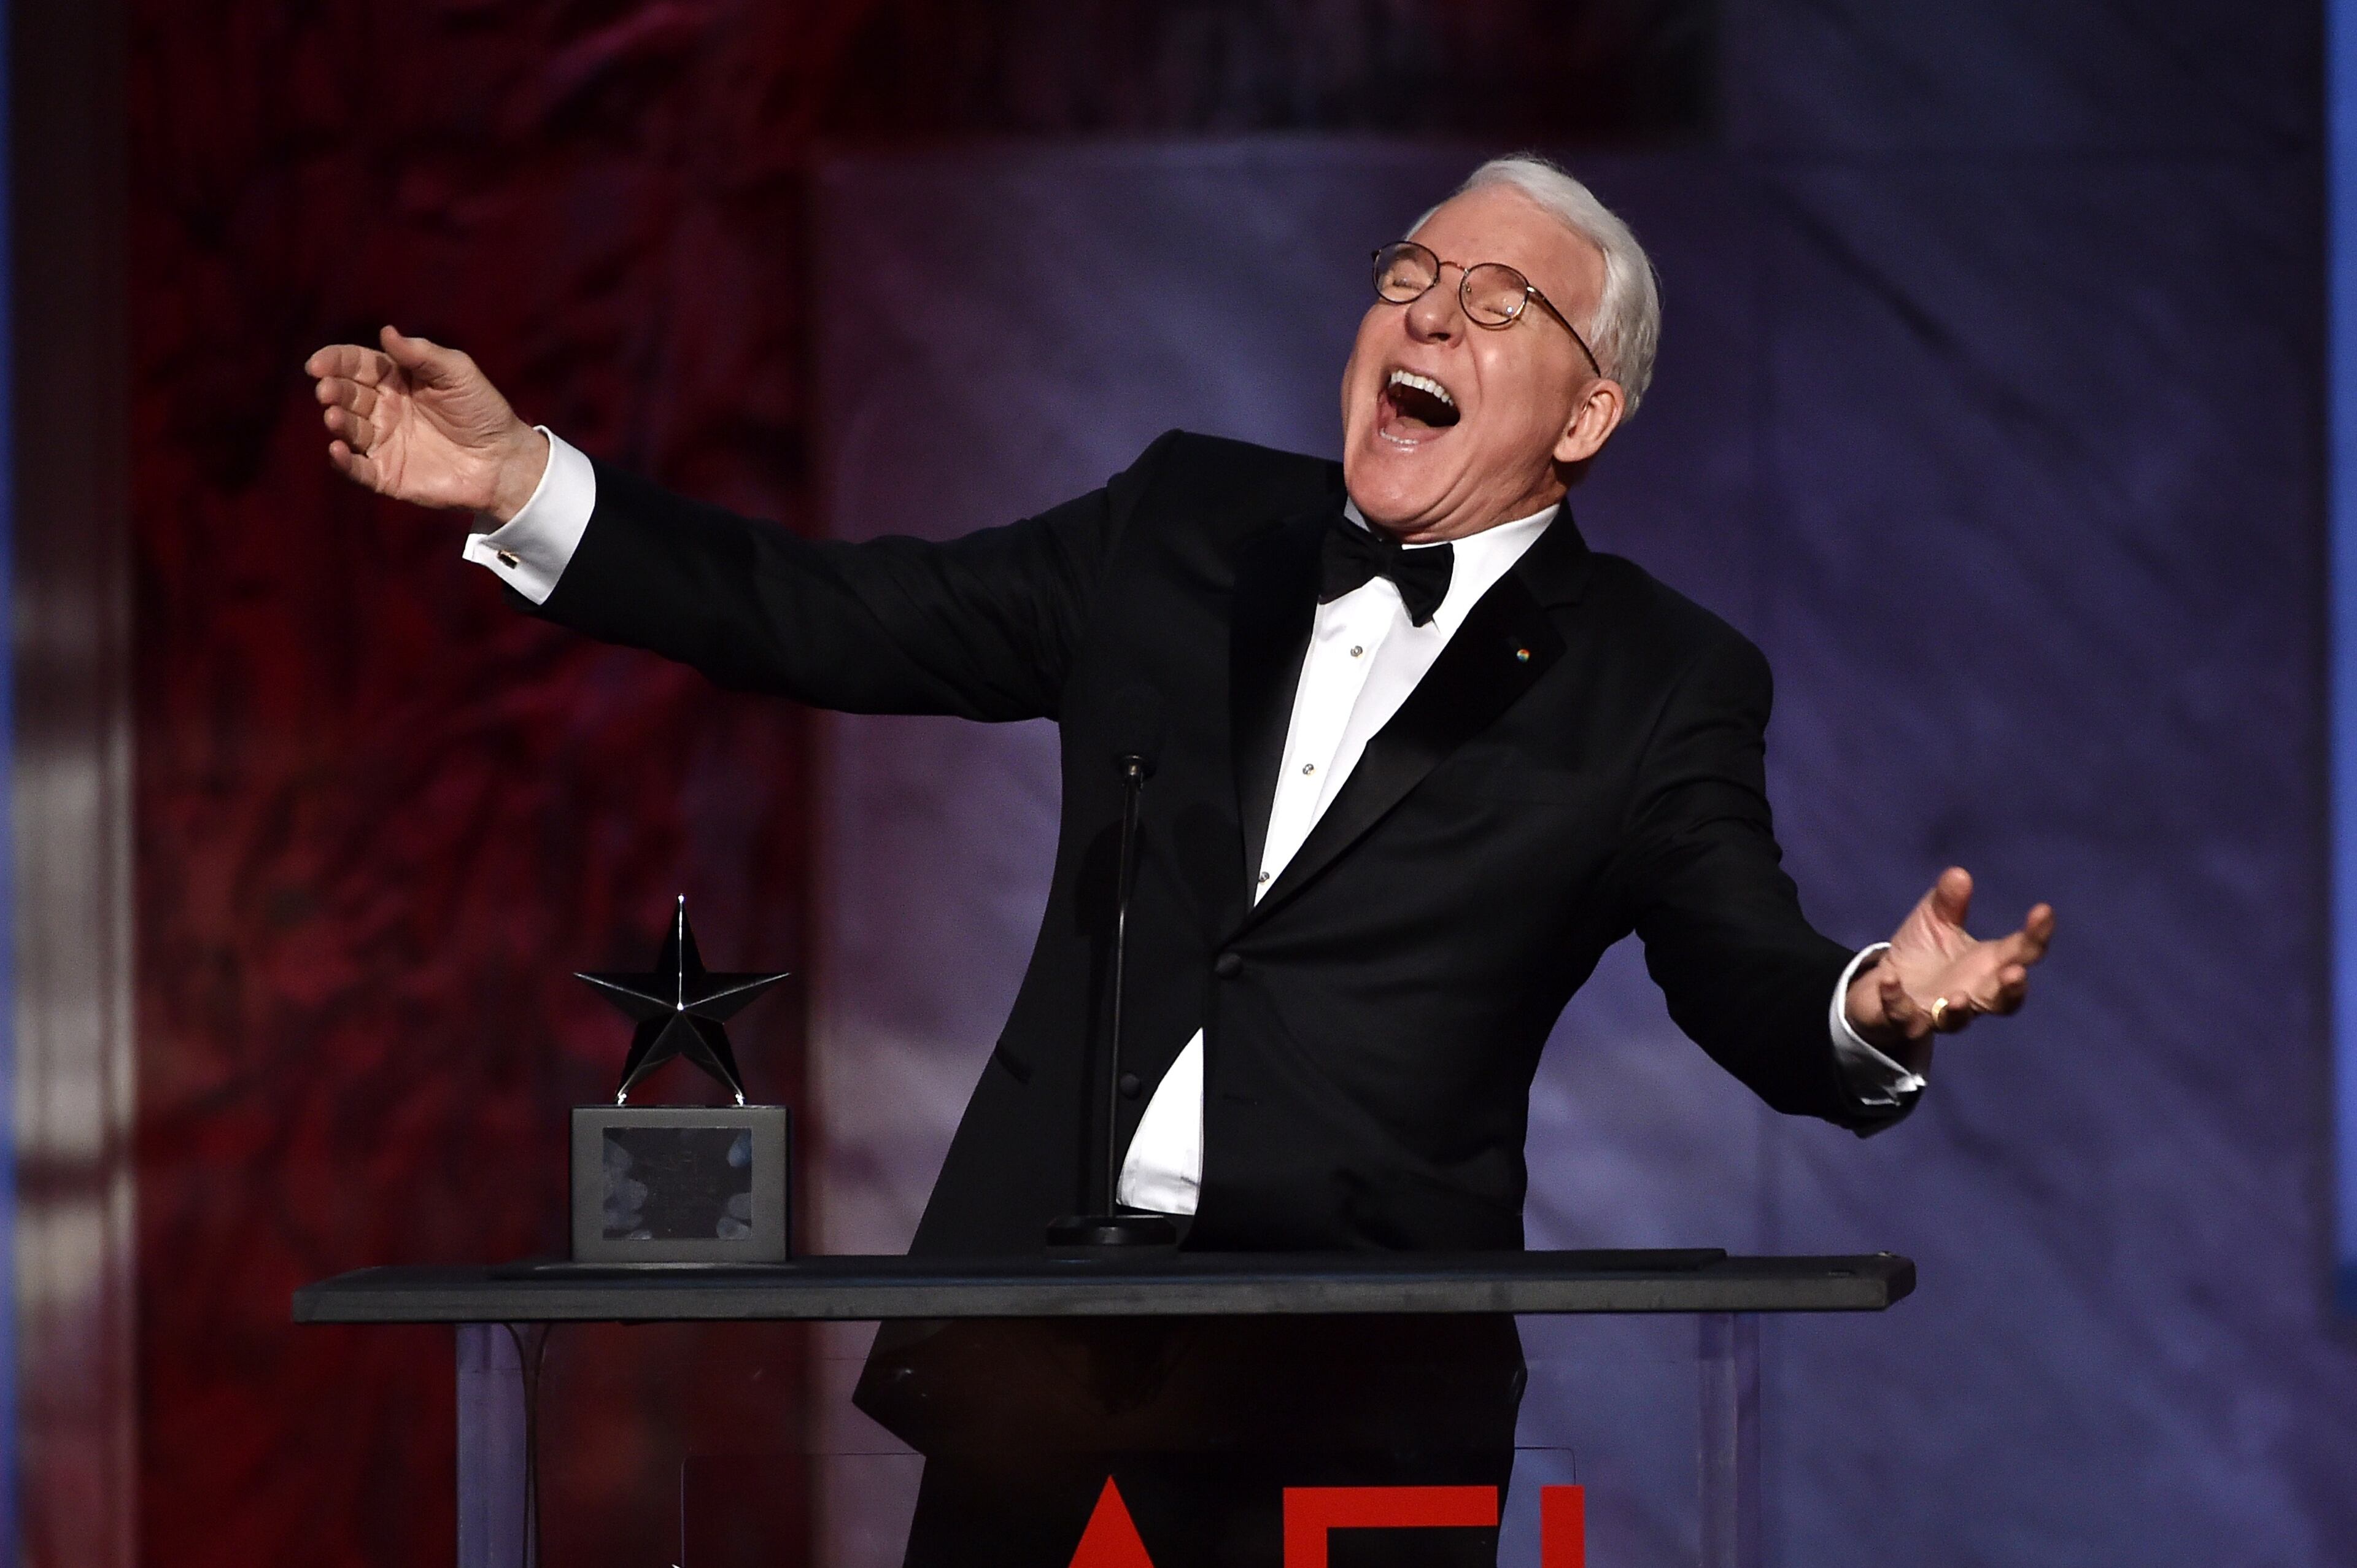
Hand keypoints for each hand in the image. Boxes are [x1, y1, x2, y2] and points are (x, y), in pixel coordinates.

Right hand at [305, 326, 547, 519]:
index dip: (335, 361)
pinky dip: (343, 461)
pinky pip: (357, 469)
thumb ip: (423, 353)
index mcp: (396, 379)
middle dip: (333, 390)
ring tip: (334, 415)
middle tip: (327, 390)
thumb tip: (386, 331)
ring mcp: (383, 442)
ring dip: (337, 422)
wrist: (504, 461)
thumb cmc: (482, 411)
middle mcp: (383, 409)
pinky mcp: (387, 474)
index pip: (357, 364)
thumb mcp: (458, 372)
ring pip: (348, 429)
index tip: (318, 363)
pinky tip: (337, 450)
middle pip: (347, 394)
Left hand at [1845, 867, 2053, 1048]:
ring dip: (1959, 1010)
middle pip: (2004, 999)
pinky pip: (1904, 1016)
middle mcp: (1973, 994)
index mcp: (1989, 965)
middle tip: (2016, 973)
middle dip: (2013, 989)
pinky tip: (1889, 979)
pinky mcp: (1909, 1021)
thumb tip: (1958, 874)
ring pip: (1958, 1020)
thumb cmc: (1922, 954)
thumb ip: (1948, 902)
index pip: (2023, 952)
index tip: (2043, 910)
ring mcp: (1941, 1012)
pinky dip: (1896, 999)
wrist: (1884, 987)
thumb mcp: (1934, 921)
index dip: (2037, 934)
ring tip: (1955, 997)